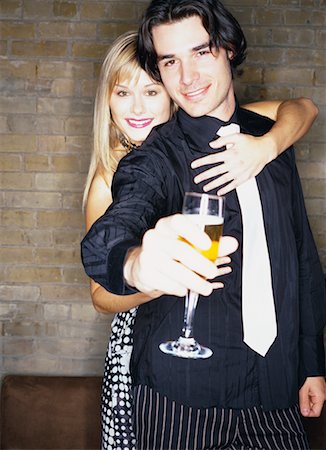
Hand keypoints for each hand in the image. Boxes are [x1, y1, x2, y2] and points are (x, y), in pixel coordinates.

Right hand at [123, 214, 237, 296]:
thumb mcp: (189, 244)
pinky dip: (180, 288)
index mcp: (166, 225)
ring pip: (176, 271)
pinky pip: (168, 284)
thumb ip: (212, 244)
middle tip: (212, 272)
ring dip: (195, 281)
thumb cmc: (171, 252)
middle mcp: (154, 237)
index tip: (207, 244)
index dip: (194, 232)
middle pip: (180, 249)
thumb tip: (232, 244)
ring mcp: (147, 256)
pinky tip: (184, 287)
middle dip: (201, 264)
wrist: (145, 265)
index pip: (178, 222)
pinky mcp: (145, 274)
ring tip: (205, 287)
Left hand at [191, 133, 275, 195]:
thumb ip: (223, 140)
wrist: (265, 150)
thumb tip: (211, 145)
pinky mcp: (244, 177)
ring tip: (204, 188)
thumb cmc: (251, 142)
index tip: (193, 165)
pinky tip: (219, 192)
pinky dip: (226, 189)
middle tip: (196, 180)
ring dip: (213, 184)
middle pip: (215, 171)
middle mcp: (233, 163)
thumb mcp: (237, 136)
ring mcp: (239, 171)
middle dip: (204, 176)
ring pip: (223, 180)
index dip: (201, 162)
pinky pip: (233, 185)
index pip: (212, 158)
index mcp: (230, 153)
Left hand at [299, 376, 325, 416]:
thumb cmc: (308, 375)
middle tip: (301, 395)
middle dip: (306, 403)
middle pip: (314, 407)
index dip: (307, 412)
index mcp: (321, 397)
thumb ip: (304, 402)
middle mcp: (323, 396)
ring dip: (307, 398)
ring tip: (303, 390)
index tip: (301, 408)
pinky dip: (308, 394)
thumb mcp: (303, 389)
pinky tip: (305, 388)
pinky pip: (314, 395)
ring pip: (313, 401)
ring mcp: (322, 392)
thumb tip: (304, 413)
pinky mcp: (320, 389)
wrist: (310, 365)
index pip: (315, 412)